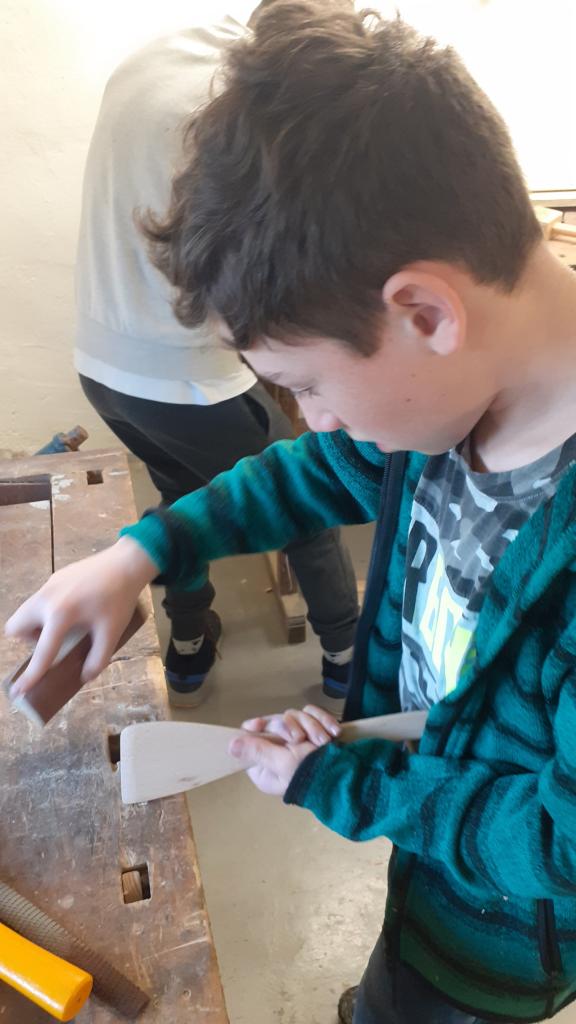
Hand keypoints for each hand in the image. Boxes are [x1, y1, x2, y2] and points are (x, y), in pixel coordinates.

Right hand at [4, 537, 157, 692]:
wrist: (126, 563)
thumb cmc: (120, 598)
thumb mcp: (112, 633)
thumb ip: (98, 659)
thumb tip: (84, 677)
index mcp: (60, 614)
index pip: (42, 652)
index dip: (31, 676)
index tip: (19, 692)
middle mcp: (46, 599)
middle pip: (15, 628)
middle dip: (28, 641)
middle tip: (54, 642)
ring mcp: (48, 586)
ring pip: (25, 613)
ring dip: (36, 626)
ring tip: (65, 627)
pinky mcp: (54, 578)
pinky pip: (40, 601)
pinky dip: (48, 612)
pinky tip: (76, 609)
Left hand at [229, 705, 340, 795]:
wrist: (349, 777)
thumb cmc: (311, 774)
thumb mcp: (282, 763)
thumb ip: (257, 751)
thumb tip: (230, 745)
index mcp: (266, 765)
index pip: (252, 737)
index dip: (256, 727)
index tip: (259, 725)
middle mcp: (279, 752)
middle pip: (275, 722)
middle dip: (290, 726)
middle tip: (300, 738)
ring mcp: (299, 741)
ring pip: (295, 716)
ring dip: (311, 726)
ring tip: (323, 740)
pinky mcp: (316, 731)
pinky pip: (313, 714)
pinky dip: (323, 720)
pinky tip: (333, 731)